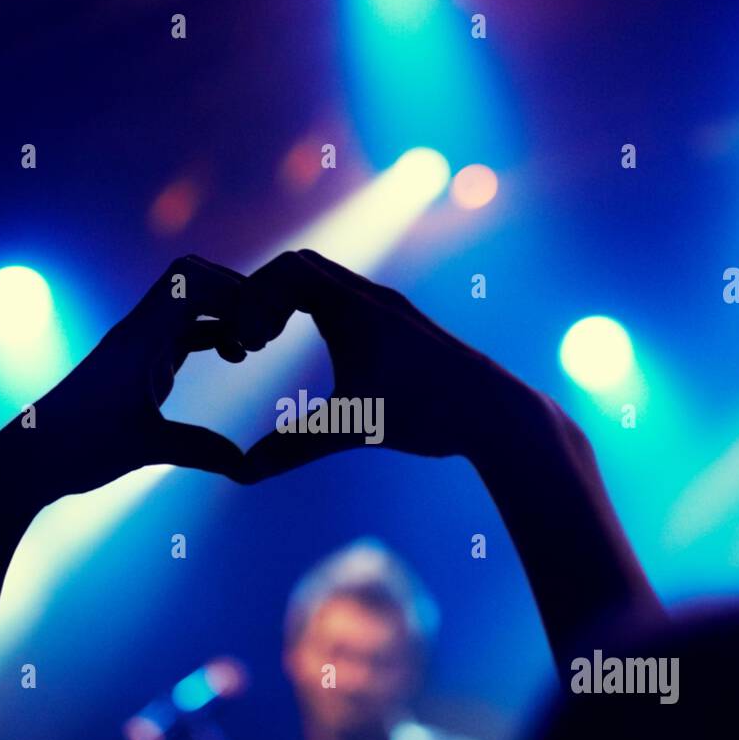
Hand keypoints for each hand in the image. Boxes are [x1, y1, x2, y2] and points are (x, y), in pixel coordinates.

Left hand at [0, 255, 256, 504]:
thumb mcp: (145, 449)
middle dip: (234, 293)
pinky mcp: (140, 362)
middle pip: (192, 277)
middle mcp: (139, 332)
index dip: (233, 289)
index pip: (190, 279)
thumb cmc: (77, 450)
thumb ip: (200, 450)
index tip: (260, 327)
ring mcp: (139, 345)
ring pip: (189, 303)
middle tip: (263, 328)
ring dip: (225, 313)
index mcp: (139, 339)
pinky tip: (233, 357)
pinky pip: (183, 330)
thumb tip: (246, 464)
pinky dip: (213, 334)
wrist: (30, 458)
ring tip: (253, 346)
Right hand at [239, 249, 538, 481]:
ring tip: (270, 345)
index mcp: (356, 307)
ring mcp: (388, 310)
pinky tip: (320, 357)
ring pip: (325, 282)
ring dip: (289, 304)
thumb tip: (243, 472)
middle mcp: (372, 297)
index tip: (248, 344)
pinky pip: (346, 301)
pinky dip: (316, 315)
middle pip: (300, 267)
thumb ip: (295, 445)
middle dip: (263, 297)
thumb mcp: (355, 427)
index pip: (288, 271)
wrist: (495, 411)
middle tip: (250, 340)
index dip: (253, 299)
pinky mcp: (400, 328)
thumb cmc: (428, 412)